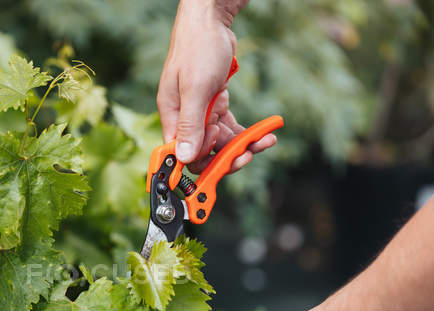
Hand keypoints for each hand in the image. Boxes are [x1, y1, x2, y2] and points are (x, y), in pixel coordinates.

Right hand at [157, 0, 275, 173]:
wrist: (210, 21)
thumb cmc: (197, 49)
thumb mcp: (194, 87)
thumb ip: (190, 124)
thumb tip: (184, 157)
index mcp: (172, 117)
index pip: (182, 154)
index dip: (203, 160)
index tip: (223, 152)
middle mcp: (184, 119)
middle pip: (204, 153)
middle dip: (227, 157)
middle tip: (249, 154)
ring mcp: (201, 113)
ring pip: (220, 143)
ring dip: (243, 145)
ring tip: (266, 140)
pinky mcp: (215, 106)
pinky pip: (230, 128)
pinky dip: (245, 133)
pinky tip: (264, 132)